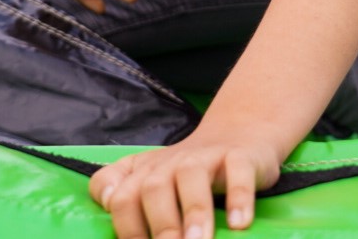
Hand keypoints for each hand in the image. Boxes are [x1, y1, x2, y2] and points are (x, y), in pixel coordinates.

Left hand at [90, 131, 281, 237]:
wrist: (239, 131)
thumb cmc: (190, 172)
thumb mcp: (154, 182)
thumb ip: (128, 204)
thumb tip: (118, 221)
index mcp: (144, 172)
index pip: (119, 196)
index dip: (124, 226)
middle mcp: (170, 163)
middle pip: (153, 188)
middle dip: (160, 225)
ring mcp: (205, 157)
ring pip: (191, 177)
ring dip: (194, 213)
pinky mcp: (239, 156)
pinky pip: (238, 171)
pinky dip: (238, 197)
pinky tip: (238, 223)